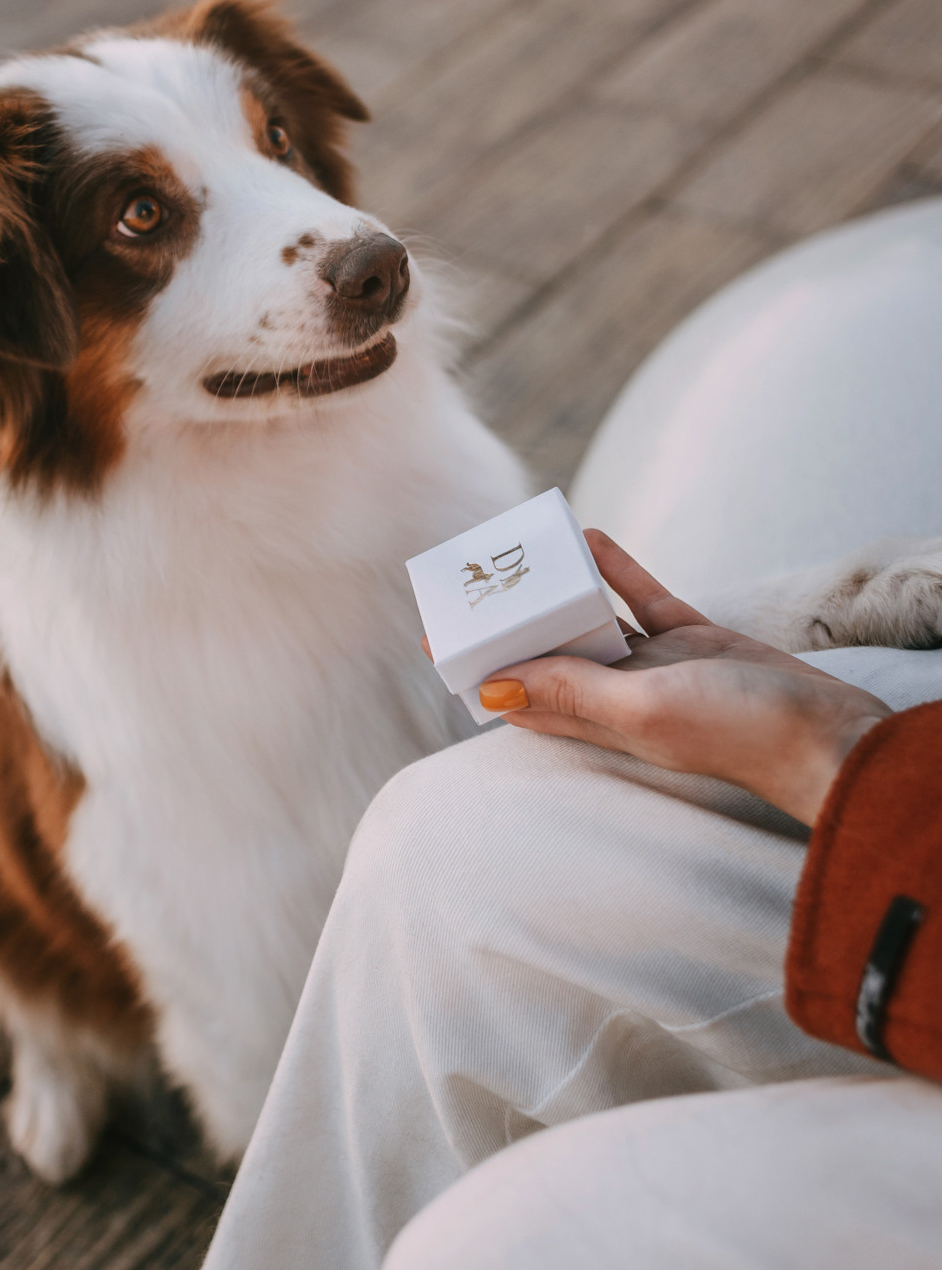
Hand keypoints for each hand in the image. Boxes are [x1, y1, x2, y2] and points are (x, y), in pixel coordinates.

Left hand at [475, 533, 890, 824]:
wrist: (830, 732)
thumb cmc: (739, 733)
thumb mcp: (645, 708)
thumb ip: (573, 692)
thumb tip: (490, 692)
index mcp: (601, 722)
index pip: (521, 698)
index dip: (479, 670)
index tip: (438, 639)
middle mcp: (622, 695)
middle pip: (549, 654)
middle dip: (512, 623)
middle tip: (475, 578)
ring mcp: (660, 666)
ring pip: (593, 621)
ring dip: (560, 589)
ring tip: (524, 550)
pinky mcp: (697, 638)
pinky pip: (644, 598)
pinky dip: (617, 570)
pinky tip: (593, 536)